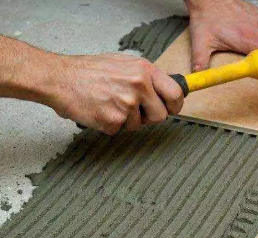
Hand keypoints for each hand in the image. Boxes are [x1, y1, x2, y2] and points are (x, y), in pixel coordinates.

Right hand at [46, 53, 183, 134]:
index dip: (175, 105)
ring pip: (139, 125)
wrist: (60, 78)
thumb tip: (165, 92)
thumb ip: (145, 78)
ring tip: (108, 103)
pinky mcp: (114, 120)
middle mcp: (139, 86)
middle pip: (160, 115)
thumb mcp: (123, 64)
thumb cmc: (89, 71)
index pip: (175, 94)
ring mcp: (127, 104)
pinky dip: (111, 124)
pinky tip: (100, 110)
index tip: (171, 109)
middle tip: (133, 109)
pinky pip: (120, 130)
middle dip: (149, 117)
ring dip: (126, 120)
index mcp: (144, 70)